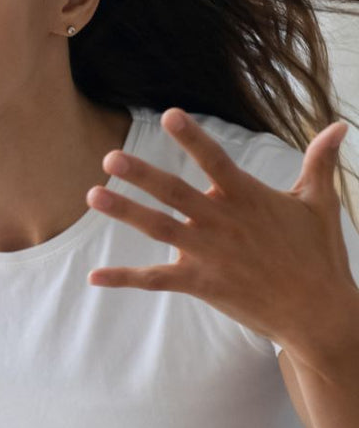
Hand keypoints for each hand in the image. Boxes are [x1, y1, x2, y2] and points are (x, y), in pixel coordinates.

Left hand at [85, 107, 354, 354]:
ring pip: (160, 228)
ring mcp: (209, 254)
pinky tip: (93, 277)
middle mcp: (223, 222)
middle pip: (176, 193)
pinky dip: (124, 278)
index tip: (169, 114)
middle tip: (110, 158)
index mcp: (248, 197)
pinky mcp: (201, 283)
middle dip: (142, 175)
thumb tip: (339, 126)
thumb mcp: (320, 203)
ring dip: (126, 212)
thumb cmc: (319, 255)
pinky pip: (155, 279)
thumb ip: (320, 163)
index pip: (216, 160)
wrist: (319, 313)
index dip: (193, 138)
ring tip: (93, 195)